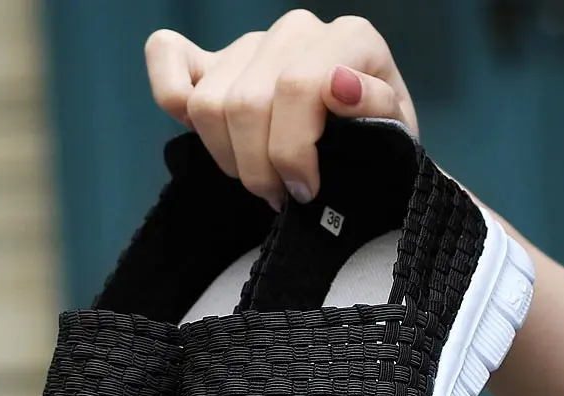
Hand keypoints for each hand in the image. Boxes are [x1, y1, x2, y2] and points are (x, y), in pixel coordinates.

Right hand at [145, 10, 417, 210]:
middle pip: (244, 103)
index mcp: (349, 39)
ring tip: (259, 178)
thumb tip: (339, 84)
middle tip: (281, 197)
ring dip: (228, 157)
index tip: (305, 192)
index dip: (292, 150)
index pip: (296, 86)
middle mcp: (296, 31)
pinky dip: (171, 95)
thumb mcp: (396, 139)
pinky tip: (200, 133)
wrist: (362, 150)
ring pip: (206, 103)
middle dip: (258, 167)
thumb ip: (380, 110)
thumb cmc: (378, 149)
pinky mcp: (210, 61)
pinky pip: (166, 59)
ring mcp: (249, 45)